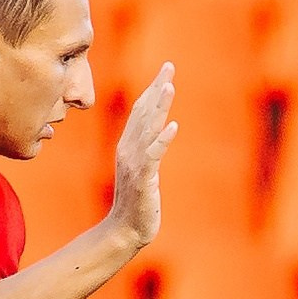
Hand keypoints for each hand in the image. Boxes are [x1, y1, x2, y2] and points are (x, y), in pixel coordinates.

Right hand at [106, 63, 178, 247]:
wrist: (124, 231)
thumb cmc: (136, 203)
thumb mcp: (143, 171)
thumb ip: (148, 151)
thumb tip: (159, 132)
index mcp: (128, 146)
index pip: (141, 112)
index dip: (153, 90)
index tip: (166, 72)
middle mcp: (128, 149)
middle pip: (143, 113)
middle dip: (157, 89)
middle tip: (169, 67)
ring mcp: (134, 164)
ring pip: (147, 129)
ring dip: (159, 106)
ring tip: (169, 86)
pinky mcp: (142, 179)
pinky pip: (153, 156)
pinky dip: (162, 140)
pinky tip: (173, 126)